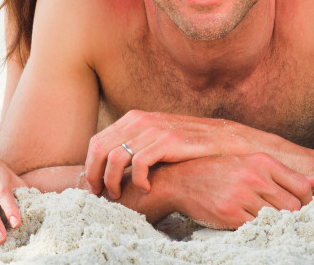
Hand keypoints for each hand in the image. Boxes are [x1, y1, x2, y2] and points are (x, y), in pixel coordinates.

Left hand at [84, 110, 250, 198]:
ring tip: (119, 194)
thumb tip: (106, 168)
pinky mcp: (168, 141)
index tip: (93, 187)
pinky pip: (139, 163)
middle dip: (95, 176)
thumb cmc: (187, 145)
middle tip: (102, 195)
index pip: (97, 141)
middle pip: (100, 149)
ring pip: (115, 158)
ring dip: (113, 181)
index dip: (90, 167)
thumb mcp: (156, 139)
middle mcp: (139, 120)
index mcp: (133, 118)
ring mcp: (153, 129)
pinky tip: (146, 188)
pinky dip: (138, 180)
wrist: (222, 140)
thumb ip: (134, 146)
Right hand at [164, 153, 313, 229]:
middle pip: (293, 206)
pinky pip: (256, 227)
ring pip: (277, 219)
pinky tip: (252, 223)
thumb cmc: (221, 171)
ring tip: (269, 220)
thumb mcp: (252, 164)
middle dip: (295, 215)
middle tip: (286, 218)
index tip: (301, 206)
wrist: (183, 179)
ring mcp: (242, 196)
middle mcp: (255, 177)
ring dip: (277, 223)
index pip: (302, 186)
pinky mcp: (230, 214)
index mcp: (263, 162)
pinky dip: (258, 229)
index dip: (307, 201)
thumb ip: (284, 173)